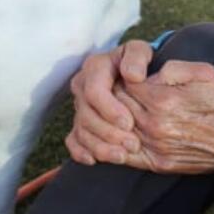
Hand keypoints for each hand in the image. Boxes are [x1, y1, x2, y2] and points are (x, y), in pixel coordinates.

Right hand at [65, 40, 151, 165]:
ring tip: (122, 157)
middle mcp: (82, 86)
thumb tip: (132, 75)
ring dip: (100, 146)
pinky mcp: (79, 124)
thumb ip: (137, 57)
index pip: (94, 91)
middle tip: (132, 144)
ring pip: (81, 131)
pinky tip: (94, 161)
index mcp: (95, 67)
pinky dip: (81, 152)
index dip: (109, 109)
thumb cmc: (139, 62)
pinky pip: (73, 141)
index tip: (129, 123)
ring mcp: (79, 106)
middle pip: (86, 115)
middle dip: (109, 132)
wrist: (135, 74)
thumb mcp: (141, 51)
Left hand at [113, 59, 213, 174]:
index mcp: (164, 100)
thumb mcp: (205, 72)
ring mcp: (155, 148)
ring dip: (111, 120)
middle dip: (113, 96)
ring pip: (115, 131)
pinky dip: (114, 145)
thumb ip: (173, 67)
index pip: (123, 84)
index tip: (127, 74)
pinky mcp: (158, 164)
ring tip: (117, 109)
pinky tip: (118, 133)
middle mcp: (155, 126)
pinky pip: (124, 155)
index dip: (121, 76)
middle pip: (115, 107)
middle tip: (117, 89)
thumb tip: (148, 74)